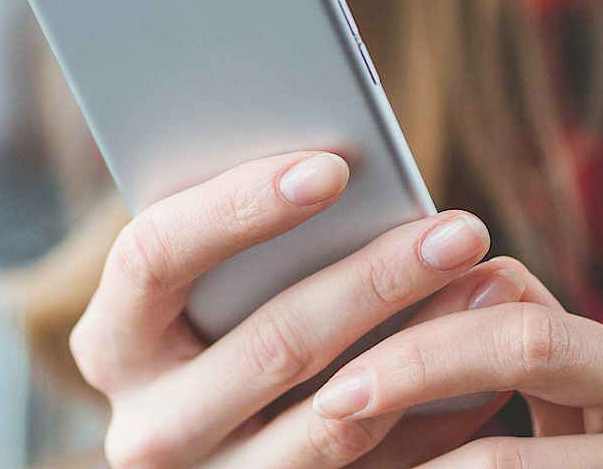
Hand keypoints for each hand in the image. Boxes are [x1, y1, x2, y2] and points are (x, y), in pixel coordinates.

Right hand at [71, 151, 602, 468]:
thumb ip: (244, 240)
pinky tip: (489, 367)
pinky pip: (375, 467)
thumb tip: (348, 164)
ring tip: (491, 286)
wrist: (220, 453)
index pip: (153, 257)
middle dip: (376, 278)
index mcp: (112, 343)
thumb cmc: (220, 323)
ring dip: (426, 346)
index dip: (239, 206)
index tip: (334, 166)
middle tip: (460, 228)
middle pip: (270, 343)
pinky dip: (436, 416)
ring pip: (335, 419)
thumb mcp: (206, 288)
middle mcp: (148, 428)